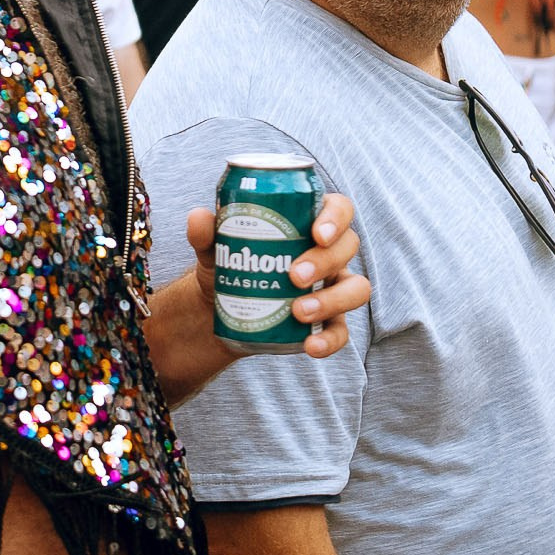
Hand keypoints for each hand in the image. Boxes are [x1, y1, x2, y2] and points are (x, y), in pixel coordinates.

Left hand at [184, 191, 370, 360]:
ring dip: (333, 300)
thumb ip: (206, 232)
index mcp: (309, 222)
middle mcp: (328, 253)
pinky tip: (310, 345)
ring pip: (355, 289)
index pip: (338, 208)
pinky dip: (330, 340)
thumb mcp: (214, 248)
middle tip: (294, 276)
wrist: (220, 310)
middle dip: (326, 261)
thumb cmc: (228, 265)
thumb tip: (198, 217)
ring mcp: (332, 287)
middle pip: (347, 247)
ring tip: (299, 311)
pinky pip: (341, 331)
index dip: (335, 218)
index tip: (316, 233)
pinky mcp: (327, 321)